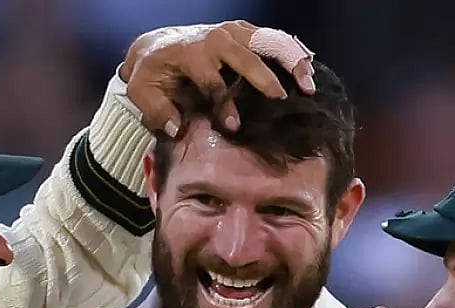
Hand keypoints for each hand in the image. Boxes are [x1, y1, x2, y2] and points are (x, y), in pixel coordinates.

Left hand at [121, 21, 314, 136]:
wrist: (159, 45)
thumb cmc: (154, 73)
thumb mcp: (143, 92)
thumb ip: (157, 110)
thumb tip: (176, 128)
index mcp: (192, 54)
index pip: (213, 82)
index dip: (224, 106)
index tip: (235, 128)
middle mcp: (216, 38)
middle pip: (247, 57)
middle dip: (266, 79)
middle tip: (284, 100)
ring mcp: (234, 32)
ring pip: (268, 41)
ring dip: (290, 60)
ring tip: (309, 84)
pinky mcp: (245, 31)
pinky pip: (274, 37)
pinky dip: (293, 49)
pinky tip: (311, 66)